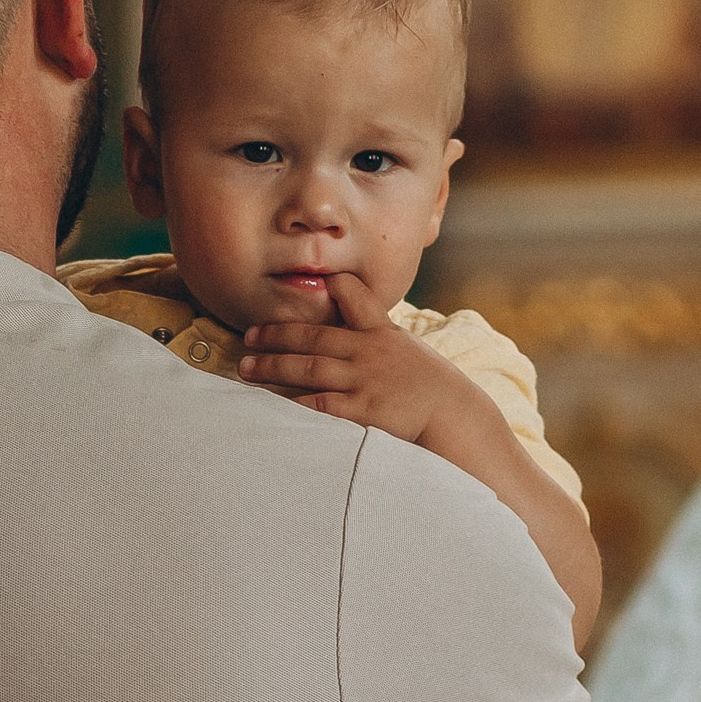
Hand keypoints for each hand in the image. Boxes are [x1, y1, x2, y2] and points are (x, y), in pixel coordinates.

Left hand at [238, 271, 490, 459]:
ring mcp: (366, 380)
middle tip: (248, 337)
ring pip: (308, 368)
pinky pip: (321, 405)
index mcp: (380, 333)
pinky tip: (272, 402)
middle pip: (313, 337)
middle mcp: (369, 352)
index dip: (330, 287)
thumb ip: (375, 333)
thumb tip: (349, 323)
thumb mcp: (406, 349)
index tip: (300, 283)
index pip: (354, 298)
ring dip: (272, 367)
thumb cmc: (429, 386)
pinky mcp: (365, 410)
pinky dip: (294, 402)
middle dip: (277, 335)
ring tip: (245, 369)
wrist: (455, 418)